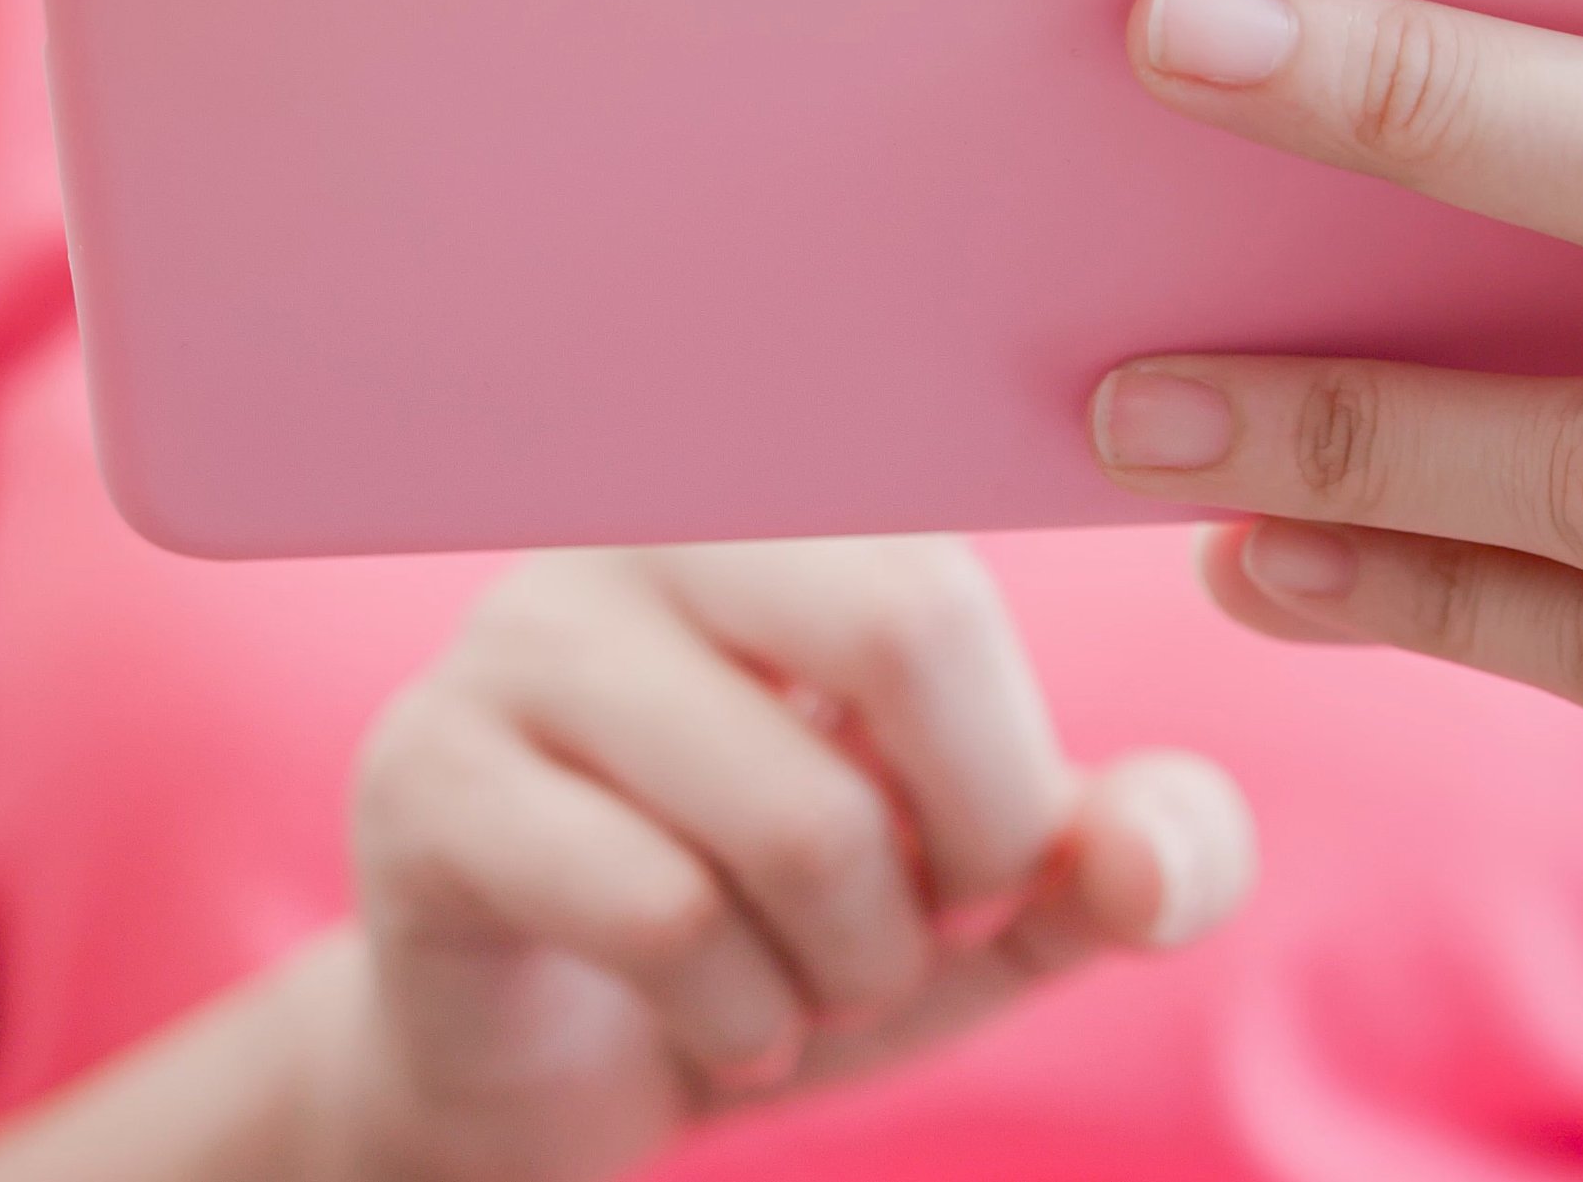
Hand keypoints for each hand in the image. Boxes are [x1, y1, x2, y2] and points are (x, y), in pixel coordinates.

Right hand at [309, 539, 1251, 1181]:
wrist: (544, 1072)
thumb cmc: (782, 941)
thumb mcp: (981, 913)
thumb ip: (1110, 864)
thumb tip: (1158, 860)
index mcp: (786, 510)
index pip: (968, 583)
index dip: (1007, 779)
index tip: (973, 865)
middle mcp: (640, 527)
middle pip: (905, 630)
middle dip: (955, 855)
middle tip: (911, 937)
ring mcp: (513, 643)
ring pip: (796, 814)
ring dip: (848, 968)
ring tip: (805, 986)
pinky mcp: (424, 783)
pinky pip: (665, 915)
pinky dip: (742, 1017)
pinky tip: (719, 1023)